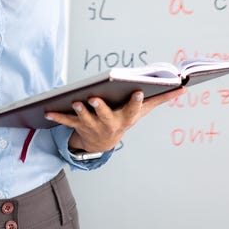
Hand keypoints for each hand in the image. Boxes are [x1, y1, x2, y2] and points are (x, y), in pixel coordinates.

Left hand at [44, 88, 184, 153]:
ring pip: (85, 118)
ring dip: (80, 111)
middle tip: (95, 99)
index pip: (132, 109)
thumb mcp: (142, 111)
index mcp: (126, 117)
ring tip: (76, 101)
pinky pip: (66, 121)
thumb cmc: (124, 119)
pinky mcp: (77, 125)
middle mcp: (110, 123)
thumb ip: (160, 98)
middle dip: (101, 108)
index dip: (135, 101)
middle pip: (106, 116)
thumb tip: (183, 86)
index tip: (137, 90)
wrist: (102, 143)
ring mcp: (93, 125)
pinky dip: (56, 115)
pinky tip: (46, 109)